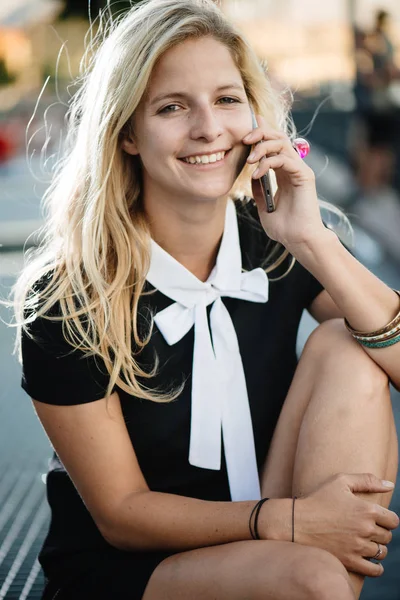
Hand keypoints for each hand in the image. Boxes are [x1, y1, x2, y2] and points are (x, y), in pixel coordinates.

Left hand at [242, 115, 325, 252]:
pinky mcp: (304, 176)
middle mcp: (293, 168)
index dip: (261, 134)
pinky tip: (257, 173)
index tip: (244, 135)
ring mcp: (299, 170)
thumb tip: (252, 175)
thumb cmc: (284, 228)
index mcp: (284, 173)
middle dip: (260, 133)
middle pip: (278, 137)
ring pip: (282, 143)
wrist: (298, 240)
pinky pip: (285, 159)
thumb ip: (258, 190)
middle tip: (244, 139)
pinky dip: (268, 162)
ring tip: (249, 160)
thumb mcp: (263, 206)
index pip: (273, 145)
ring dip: (262, 147)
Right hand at [293, 473, 398, 576]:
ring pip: (381, 552)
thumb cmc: (318, 499)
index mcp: (366, 509)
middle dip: (381, 532)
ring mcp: (358, 547)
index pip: (393, 520)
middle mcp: (365, 529)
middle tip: (368, 529)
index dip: (387, 519)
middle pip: (387, 536)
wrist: (297, 521)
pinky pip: (374, 570)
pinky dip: (376, 567)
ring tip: (366, 542)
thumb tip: (390, 485)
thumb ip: (367, 480)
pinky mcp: (350, 561)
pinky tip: (369, 560)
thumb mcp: (340, 481)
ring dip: (377, 548)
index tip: (378, 519)